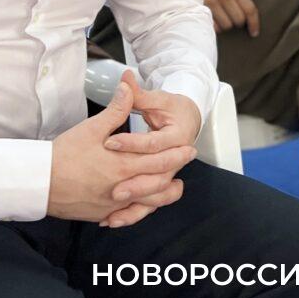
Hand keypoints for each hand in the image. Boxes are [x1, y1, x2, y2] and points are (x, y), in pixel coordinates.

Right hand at [48, 77, 195, 227]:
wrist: (41, 182)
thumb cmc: (65, 153)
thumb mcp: (91, 128)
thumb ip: (115, 110)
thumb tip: (128, 86)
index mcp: (122, 165)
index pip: (157, 159)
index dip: (175, 153)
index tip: (189, 148)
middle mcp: (122, 188)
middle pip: (158, 183)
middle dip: (175, 170)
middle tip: (187, 161)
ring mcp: (113, 204)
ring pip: (148, 203)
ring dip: (164, 195)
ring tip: (174, 187)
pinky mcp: (103, 213)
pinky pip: (129, 214)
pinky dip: (142, 209)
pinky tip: (145, 203)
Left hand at [100, 69, 201, 226]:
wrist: (189, 120)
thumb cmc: (171, 109)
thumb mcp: (156, 99)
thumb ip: (137, 93)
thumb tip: (125, 76)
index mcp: (176, 136)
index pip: (152, 143)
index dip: (131, 142)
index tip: (109, 141)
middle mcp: (175, 160)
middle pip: (155, 176)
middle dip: (133, 182)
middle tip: (112, 187)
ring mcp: (169, 175)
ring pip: (154, 197)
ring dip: (133, 206)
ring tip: (111, 212)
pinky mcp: (159, 186)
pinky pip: (147, 204)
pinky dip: (131, 215)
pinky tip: (110, 221)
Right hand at [187, 0, 259, 36]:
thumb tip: (249, 14)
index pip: (249, 9)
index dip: (254, 23)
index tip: (254, 32)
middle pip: (239, 20)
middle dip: (236, 22)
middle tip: (231, 17)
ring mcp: (211, 1)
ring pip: (226, 25)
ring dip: (225, 24)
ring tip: (220, 16)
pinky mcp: (200, 7)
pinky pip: (213, 26)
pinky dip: (214, 26)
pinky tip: (212, 19)